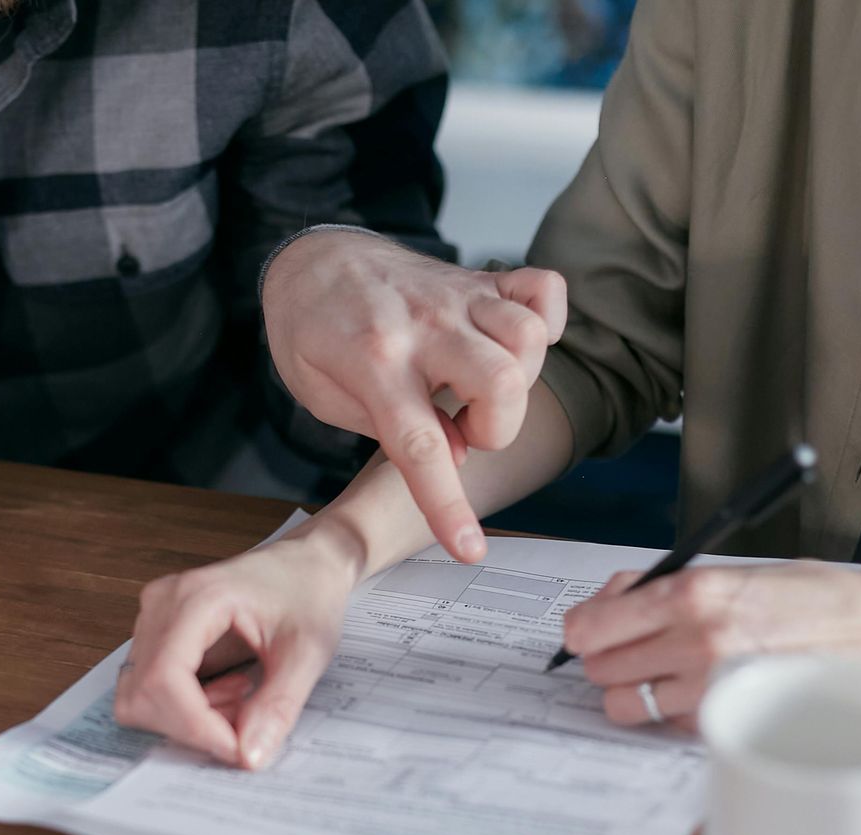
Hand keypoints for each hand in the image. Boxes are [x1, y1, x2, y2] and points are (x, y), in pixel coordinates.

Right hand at [114, 529, 362, 768]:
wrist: (307, 563)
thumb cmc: (309, 591)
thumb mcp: (308, 652)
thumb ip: (277, 706)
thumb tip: (247, 756)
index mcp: (197, 598)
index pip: (164, 680)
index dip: (195, 727)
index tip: (238, 749)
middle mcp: (163, 604)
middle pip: (143, 694)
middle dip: (192, 726)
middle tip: (245, 723)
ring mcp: (154, 617)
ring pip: (140, 697)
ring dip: (188, 718)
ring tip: (240, 700)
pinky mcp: (157, 633)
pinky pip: (149, 688)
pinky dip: (187, 708)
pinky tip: (228, 691)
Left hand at [261, 231, 566, 562]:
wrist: (312, 261)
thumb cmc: (312, 334)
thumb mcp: (324, 397)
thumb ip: (391, 430)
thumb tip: (459, 455)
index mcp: (374, 364)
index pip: (421, 445)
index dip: (449, 504)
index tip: (469, 548)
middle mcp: (424, 327)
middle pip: (501, 383)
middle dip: (498, 429)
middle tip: (465, 428)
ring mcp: (457, 298)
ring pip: (529, 337)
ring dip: (520, 380)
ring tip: (481, 390)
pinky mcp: (480, 280)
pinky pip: (544, 290)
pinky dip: (547, 320)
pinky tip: (514, 343)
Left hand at [561, 564, 860, 727]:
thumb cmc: (811, 597)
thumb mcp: (731, 570)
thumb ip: (663, 585)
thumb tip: (608, 602)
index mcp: (690, 591)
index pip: (590, 625)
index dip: (584, 631)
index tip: (590, 633)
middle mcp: (694, 639)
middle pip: (599, 669)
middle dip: (610, 660)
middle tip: (637, 651)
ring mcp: (711, 686)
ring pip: (627, 705)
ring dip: (638, 691)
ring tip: (668, 674)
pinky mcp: (730, 719)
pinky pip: (671, 723)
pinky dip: (678, 712)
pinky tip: (707, 690)